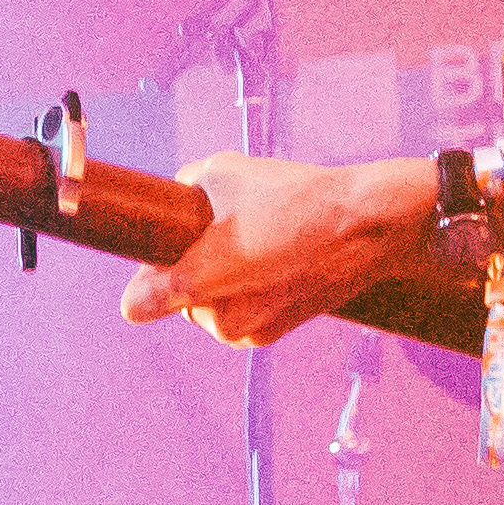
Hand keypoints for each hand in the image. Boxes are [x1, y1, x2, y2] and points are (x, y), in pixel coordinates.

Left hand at [120, 153, 423, 347]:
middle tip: (224, 233)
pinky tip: (274, 260)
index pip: (137, 305)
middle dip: (193, 269)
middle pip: (181, 299)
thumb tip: (178, 196)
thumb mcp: (222, 169)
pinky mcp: (275, 335)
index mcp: (195, 284)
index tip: (157, 260)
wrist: (366, 224)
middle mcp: (218, 319)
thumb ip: (185, 186)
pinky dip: (249, 293)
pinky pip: (242, 314)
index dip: (143, 280)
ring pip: (212, 308)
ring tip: (257, 244)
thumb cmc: (293, 195)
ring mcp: (248, 332)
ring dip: (222, 284)